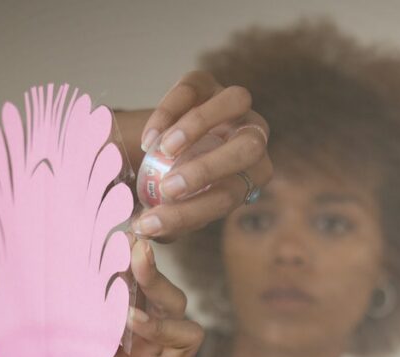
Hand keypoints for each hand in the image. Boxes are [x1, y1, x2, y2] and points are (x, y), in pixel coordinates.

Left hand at [68, 238, 209, 356]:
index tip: (122, 236)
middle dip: (156, 279)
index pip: (141, 294)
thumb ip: (69, 346)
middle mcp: (157, 351)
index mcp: (134, 338)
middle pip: (173, 303)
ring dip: (163, 327)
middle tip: (137, 255)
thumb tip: (46, 309)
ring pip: (189, 338)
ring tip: (134, 324)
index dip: (135, 267)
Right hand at [132, 70, 272, 241]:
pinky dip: (169, 111)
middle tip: (166, 187)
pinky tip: (148, 139)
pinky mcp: (205, 82)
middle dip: (207, 170)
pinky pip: (194, 88)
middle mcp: (250, 138)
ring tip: (162, 151)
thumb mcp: (170, 209)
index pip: (228, 195)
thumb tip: (148, 232)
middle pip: (249, 148)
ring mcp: (232, 106)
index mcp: (247, 177)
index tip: (151, 223)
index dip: (190, 213)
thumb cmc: (169, 186)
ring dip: (198, 127)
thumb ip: (166, 223)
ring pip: (236, 101)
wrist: (157, 151)